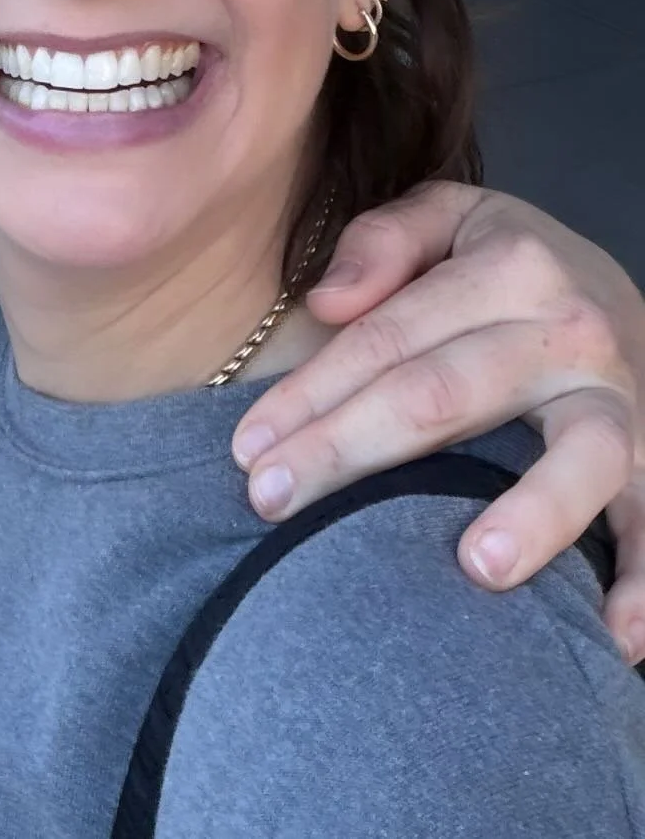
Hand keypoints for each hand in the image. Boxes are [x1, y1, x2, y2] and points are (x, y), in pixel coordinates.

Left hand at [232, 182, 644, 661]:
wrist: (625, 296)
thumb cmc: (512, 268)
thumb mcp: (451, 219)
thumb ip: (384, 239)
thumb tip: (326, 301)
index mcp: (508, 264)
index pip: (388, 336)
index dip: (311, 391)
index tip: (246, 446)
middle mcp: (567, 327)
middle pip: (444, 394)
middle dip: (347, 451)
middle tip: (271, 499)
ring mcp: (620, 399)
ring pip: (577, 455)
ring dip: (533, 515)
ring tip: (476, 567)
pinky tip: (616, 633)